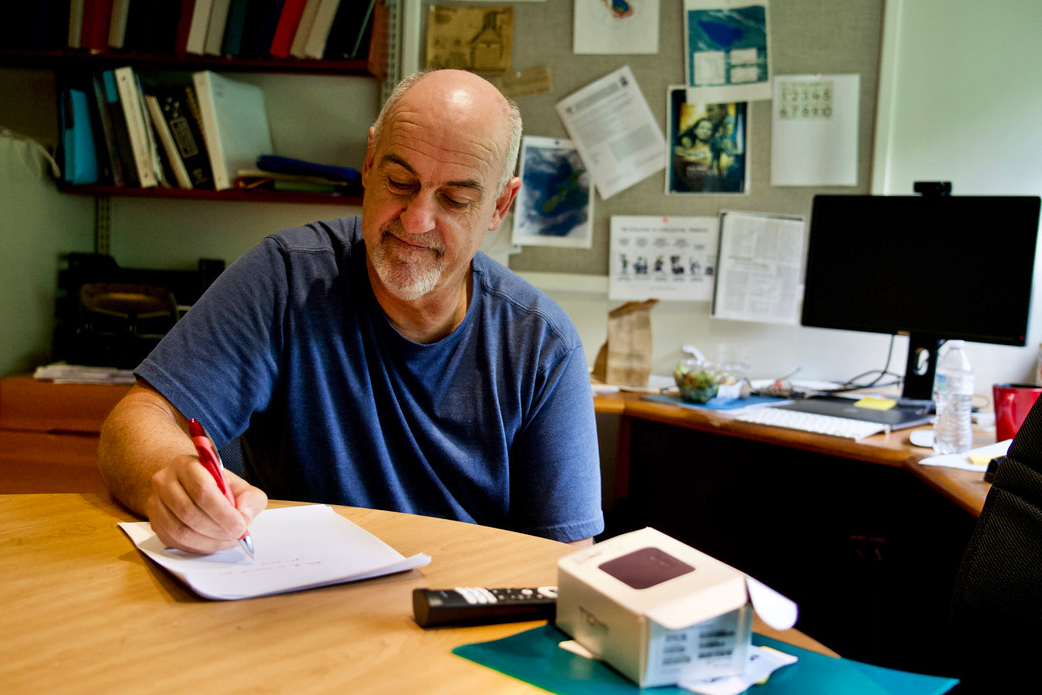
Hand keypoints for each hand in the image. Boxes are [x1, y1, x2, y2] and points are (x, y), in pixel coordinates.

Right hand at [145, 454, 267, 554]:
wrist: (187, 484)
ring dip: (208, 541)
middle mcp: (165, 482)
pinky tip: (212, 543)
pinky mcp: (155, 523)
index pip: (202, 490)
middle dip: (217, 529)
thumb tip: (244, 517)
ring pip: (180, 530)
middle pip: (189, 512)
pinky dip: (197, 547)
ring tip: (227, 541)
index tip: (240, 526)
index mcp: (187, 465)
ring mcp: (155, 503)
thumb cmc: (216, 485)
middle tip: (236, 536)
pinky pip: (174, 541)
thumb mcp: (239, 485)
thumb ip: (250, 498)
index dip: (223, 512)